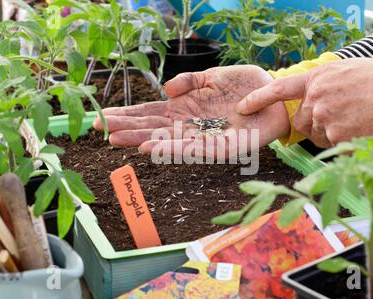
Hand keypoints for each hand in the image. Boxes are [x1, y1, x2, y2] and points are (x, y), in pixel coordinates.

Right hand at [93, 65, 289, 157]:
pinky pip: (193, 149)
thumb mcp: (214, 76)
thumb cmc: (244, 87)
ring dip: (141, 139)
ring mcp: (203, 137)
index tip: (102, 115)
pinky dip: (171, 148)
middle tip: (97, 127)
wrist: (275, 97)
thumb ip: (190, 80)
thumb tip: (166, 88)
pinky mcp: (221, 148)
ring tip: (116, 139)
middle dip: (125, 127)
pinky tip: (151, 147)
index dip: (128, 114)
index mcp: (186, 108)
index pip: (151, 112)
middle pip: (152, 127)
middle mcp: (190, 125)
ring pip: (167, 140)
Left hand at [237, 58, 372, 147]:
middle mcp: (316, 97)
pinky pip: (329, 144)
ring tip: (351, 121)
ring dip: (327, 133)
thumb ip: (323, 84)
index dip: (258, 98)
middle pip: (300, 120)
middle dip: (311, 124)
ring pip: (315, 134)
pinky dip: (341, 142)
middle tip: (333, 120)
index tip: (243, 106)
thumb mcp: (344, 72)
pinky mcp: (335, 134)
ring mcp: (324, 116)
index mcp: (316, 78)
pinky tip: (357, 130)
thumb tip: (312, 97)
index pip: (279, 89)